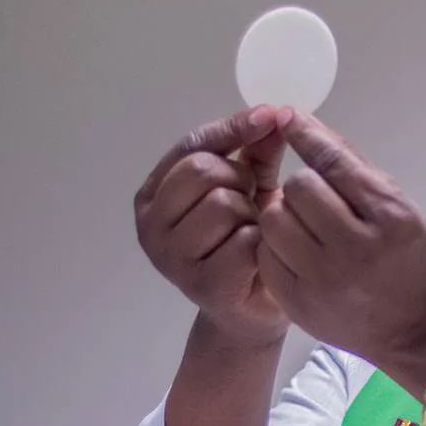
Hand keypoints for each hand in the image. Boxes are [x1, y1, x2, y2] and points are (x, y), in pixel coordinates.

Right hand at [134, 107, 290, 347]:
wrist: (252, 312)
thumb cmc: (245, 245)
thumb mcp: (249, 190)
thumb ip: (255, 153)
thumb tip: (274, 113)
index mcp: (154, 195)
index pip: (191, 146)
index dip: (232, 128)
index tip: (270, 116)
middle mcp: (150, 225)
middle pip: (203, 171)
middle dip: (239, 180)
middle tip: (250, 203)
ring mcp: (171, 257)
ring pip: (223, 204)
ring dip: (251, 215)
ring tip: (251, 233)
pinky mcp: (200, 284)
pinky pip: (242, 241)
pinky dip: (260, 244)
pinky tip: (258, 257)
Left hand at [256, 109, 425, 390]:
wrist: (423, 333)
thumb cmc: (417, 262)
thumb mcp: (402, 210)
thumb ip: (355, 170)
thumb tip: (305, 124)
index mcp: (389, 217)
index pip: (333, 162)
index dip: (307, 134)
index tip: (289, 118)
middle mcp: (355, 248)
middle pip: (298, 187)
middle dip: (304, 184)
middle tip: (319, 199)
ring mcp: (323, 279)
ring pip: (275, 219)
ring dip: (285, 213)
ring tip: (305, 225)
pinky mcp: (299, 303)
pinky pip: (266, 255)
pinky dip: (277, 246)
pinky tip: (297, 252)